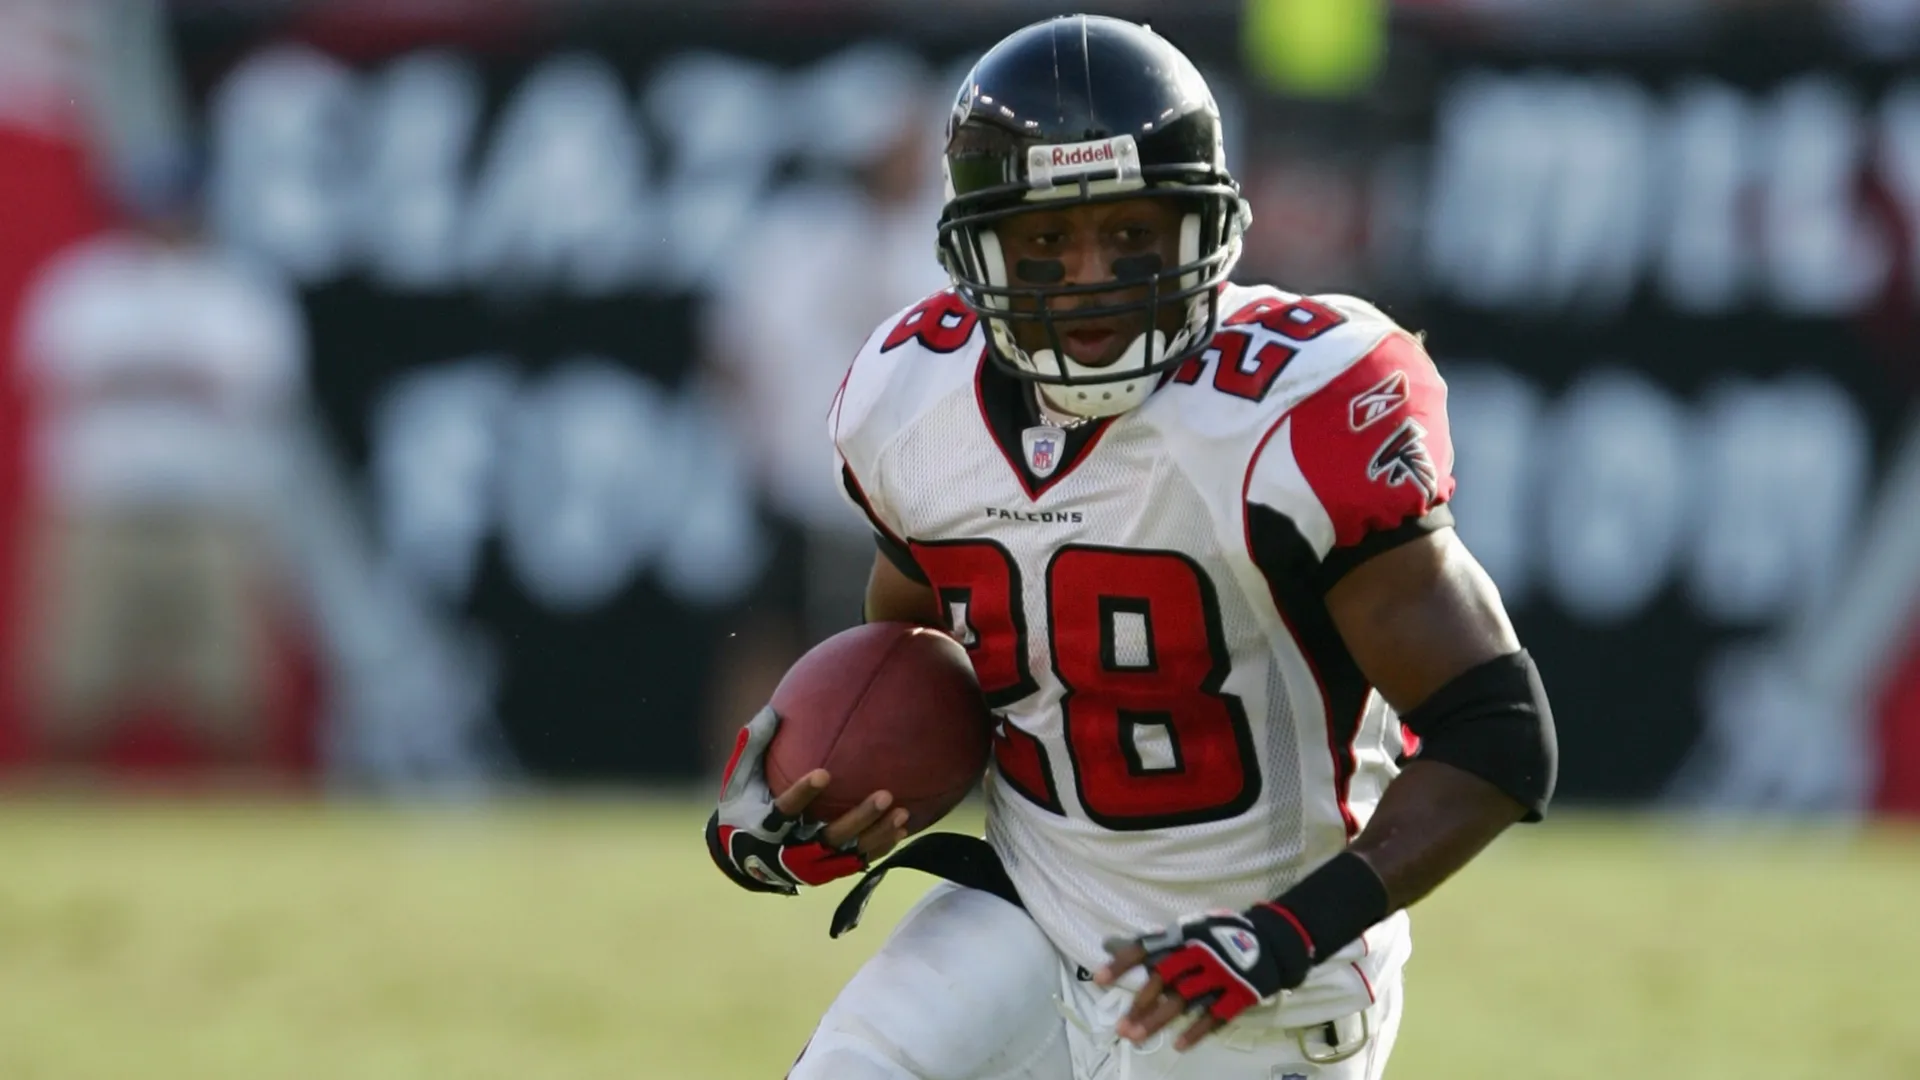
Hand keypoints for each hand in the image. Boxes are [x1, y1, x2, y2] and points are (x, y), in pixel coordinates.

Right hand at [704, 707, 911, 894]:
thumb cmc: (742, 807)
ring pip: (849, 851)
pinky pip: (857, 860)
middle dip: (858, 818)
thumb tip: (772, 711)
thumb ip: (752, 748)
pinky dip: (879, 846)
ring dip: (877, 833)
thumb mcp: (739, 780)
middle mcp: (791, 849)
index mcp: (766, 826)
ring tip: (902, 813)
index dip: (804, 794)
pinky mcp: (826, 870)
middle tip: (885, 795)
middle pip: (829, 837)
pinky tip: (902, 827)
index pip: (785, 810)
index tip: (824, 773)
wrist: (742, 860)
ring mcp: (811, 863)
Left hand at [1093, 907, 1310, 1050]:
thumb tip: (1114, 945)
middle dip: (1139, 1005)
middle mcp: (1199, 954)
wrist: (1274, 941)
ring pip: (1183, 1001)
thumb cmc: (1225, 936)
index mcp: (1185, 936)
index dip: (1122, 962)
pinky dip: (1196, 1032)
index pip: (1147, 947)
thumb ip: (1163, 944)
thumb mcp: (1194, 930)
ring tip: (1136, 1038)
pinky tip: (1178, 1045)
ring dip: (1157, 1020)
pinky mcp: (1238, 994)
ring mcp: (1220, 975)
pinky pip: (1215, 1017)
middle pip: (1163, 980)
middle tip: (1121, 1028)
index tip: (1099, 980)